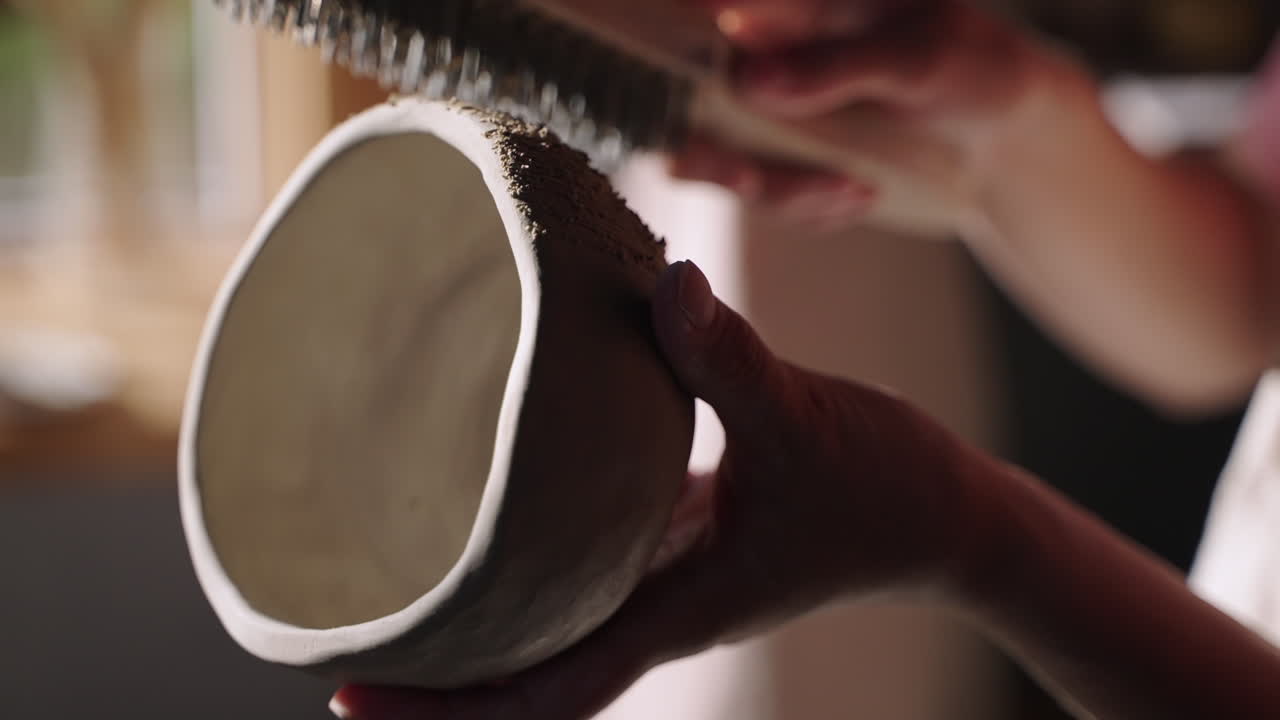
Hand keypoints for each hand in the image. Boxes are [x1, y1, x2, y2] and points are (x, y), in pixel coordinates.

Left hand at [328, 260, 977, 718]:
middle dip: (435, 682)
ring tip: (383, 594)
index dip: (448, 707)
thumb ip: (731, 356)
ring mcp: (664, 580)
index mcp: (676, 606)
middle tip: (334, 645)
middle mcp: (655, 606)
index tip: (349, 697)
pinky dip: (525, 566)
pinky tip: (485, 522)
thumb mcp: (807, 418)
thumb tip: (665, 283)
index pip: (547, 689)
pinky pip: (584, 572)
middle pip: (526, 680)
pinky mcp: (677, 543)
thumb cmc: (883, 483)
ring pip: (551, 630)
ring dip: (473, 628)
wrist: (942, 518)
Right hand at [669, 0, 1069, 228]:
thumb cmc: (968, 66)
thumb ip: (834, 67)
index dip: (661, 60)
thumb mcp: (917, 62)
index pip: (693, 20)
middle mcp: (756, 50)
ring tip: (853, 190)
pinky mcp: (778, 158)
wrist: (1001, 130)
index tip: (680, 118)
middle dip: (713, 155)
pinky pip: (765, 196)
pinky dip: (808, 208)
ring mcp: (761, 109)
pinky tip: (858, 195)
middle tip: (752, 180)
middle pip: (681, 103)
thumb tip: (748, 79)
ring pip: (719, 162)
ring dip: (779, 190)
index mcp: (781, 6)